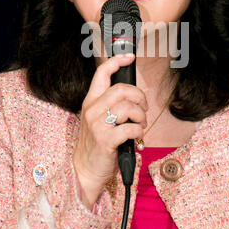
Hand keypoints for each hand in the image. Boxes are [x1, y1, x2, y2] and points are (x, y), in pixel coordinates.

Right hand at [73, 53, 147, 209]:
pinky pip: (130, 127)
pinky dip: (139, 130)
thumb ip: (111, 106)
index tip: (129, 58)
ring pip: (128, 107)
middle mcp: (92, 109)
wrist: (85, 170)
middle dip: (139, 96)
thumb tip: (133, 95)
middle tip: (143, 108)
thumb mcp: (98, 119)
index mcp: (91, 101)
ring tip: (141, 124)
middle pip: (121, 89)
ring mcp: (97, 124)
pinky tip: (137, 135)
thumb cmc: (96, 144)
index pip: (102, 74)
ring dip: (141, 115)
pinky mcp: (105, 139)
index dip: (116, 62)